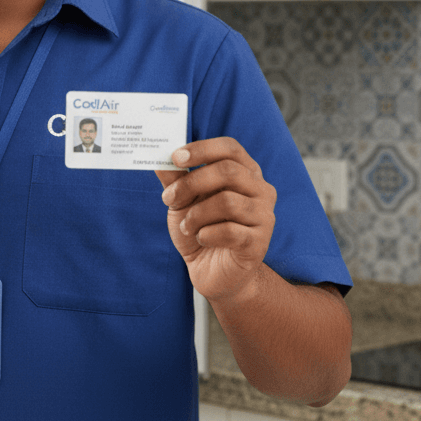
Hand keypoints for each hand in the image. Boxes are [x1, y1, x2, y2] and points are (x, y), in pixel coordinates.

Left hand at [155, 137, 276, 302]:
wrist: (212, 272)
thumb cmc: (201, 230)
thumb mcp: (183, 201)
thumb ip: (174, 179)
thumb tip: (157, 156)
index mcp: (245, 172)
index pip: (230, 148)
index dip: (202, 149)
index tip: (175, 157)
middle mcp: (260, 190)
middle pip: (228, 171)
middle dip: (191, 184)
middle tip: (169, 198)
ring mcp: (264, 216)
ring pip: (227, 201)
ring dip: (196, 215)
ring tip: (187, 226)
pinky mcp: (259, 243)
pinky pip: (230, 231)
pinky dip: (206, 234)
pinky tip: (202, 239)